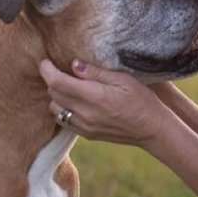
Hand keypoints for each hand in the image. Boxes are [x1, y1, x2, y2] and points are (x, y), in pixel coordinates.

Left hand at [38, 58, 172, 149]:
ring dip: (57, 96)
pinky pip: (64, 121)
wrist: (152, 129)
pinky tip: (75, 101)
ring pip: (55, 109)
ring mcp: (85, 126)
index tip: (45, 61)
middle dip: (51, 80)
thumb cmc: (142, 99)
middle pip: (54, 95)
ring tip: (68, 86)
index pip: (58, 82)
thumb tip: (74, 65)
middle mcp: (86, 114)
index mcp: (95, 96)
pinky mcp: (87, 134)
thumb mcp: (124, 79)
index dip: (47, 70)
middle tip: (58, 69)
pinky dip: (63, 109)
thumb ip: (96, 72)